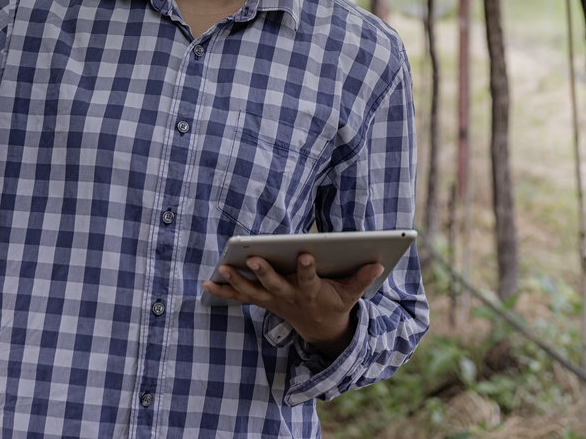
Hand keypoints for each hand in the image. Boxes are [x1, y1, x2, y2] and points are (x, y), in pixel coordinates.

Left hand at [202, 252, 382, 358]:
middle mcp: (289, 298)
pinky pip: (240, 297)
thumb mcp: (352, 295)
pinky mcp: (263, 302)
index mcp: (311, 292)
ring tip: (220, 268)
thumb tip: (379, 263)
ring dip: (236, 282)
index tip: (304, 253)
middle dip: (264, 272)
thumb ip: (361, 279)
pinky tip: (206, 282)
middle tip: (253, 258)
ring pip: (252, 292)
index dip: (306, 267)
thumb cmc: (335, 304)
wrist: (321, 332)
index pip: (308, 278)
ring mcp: (273, 302)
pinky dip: (223, 291)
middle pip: (274, 284)